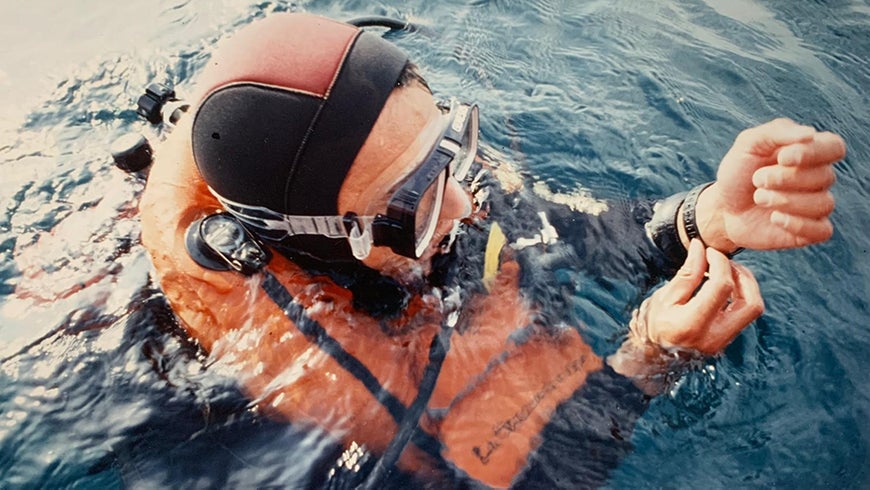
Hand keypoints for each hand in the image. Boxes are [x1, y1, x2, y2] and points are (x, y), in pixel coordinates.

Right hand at [609, 241, 763, 392]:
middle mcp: (712, 338)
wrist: (652, 355)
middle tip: (725, 263)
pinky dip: (738, 295)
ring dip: (745, 285)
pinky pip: (743, 314)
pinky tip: (722, 287)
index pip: (721, 287)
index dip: (719, 262)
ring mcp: (722, 342)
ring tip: (725, 273)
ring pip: (753, 309)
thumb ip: (687, 273)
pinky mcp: (727, 340)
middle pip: (750, 303)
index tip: (709, 251)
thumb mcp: (665, 296)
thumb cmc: (653, 324)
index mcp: (691, 324)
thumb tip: (701, 248)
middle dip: (743, 276)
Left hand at [695, 118, 845, 250]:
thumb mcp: (748, 145)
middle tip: (757, 179)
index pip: (834, 147)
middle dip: (786, 178)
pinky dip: (797, 224)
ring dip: (786, 201)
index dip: (812, 153)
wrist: (722, 208)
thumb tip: (810, 134)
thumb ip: (776, 132)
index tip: (781, 158)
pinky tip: (774, 218)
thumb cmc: (738, 172)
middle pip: (825, 176)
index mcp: (810, 152)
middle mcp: (819, 178)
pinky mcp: (809, 230)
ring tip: (759, 198)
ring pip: (823, 204)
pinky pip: (821, 230)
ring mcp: (816, 205)